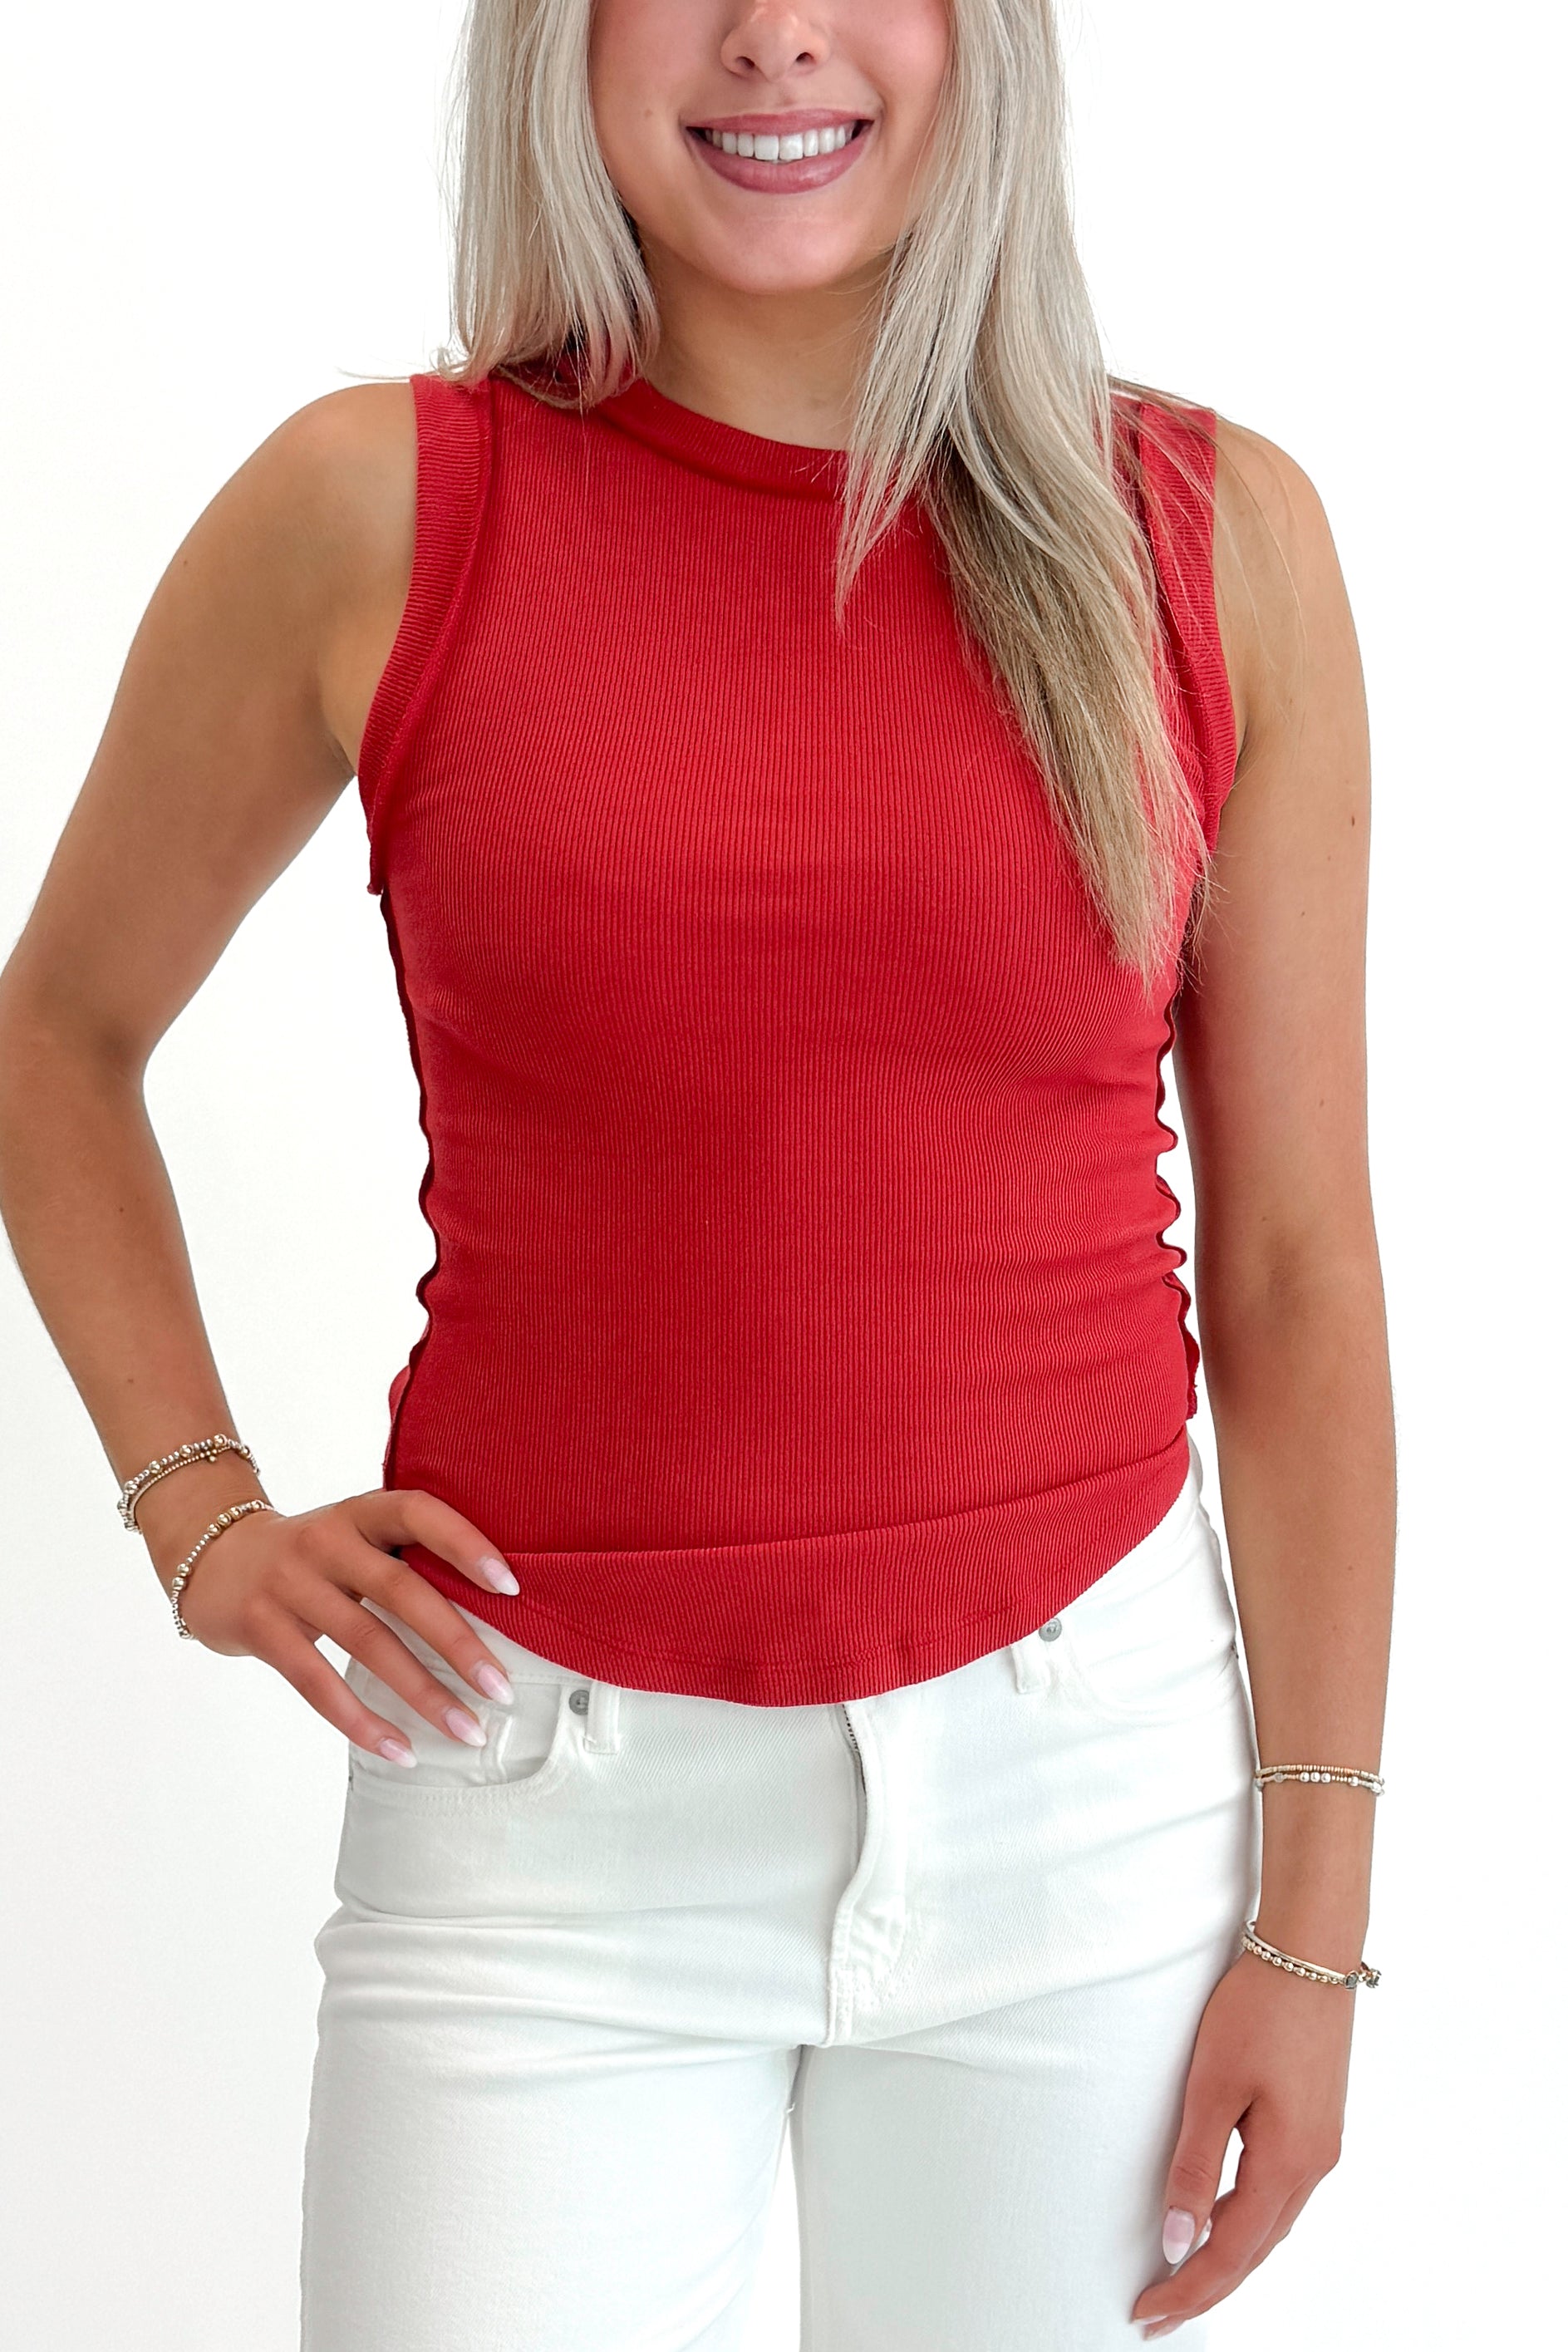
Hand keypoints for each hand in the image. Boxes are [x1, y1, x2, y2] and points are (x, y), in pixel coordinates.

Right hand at [162, 1486, 523, 1763]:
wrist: (210, 1555)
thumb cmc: (310, 1556)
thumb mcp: (352, 1537)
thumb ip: (402, 1560)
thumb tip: (492, 1614)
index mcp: (359, 1512)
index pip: (419, 1513)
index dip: (465, 1544)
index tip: (510, 1588)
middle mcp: (326, 1540)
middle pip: (400, 1590)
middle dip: (457, 1643)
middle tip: (500, 1688)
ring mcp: (288, 1582)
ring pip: (366, 1642)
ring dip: (421, 1693)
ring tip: (464, 1730)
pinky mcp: (259, 1625)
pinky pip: (317, 1681)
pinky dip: (361, 1720)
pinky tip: (398, 1749)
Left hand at [1132, 1945, 1355, 2337]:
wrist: (1311, 1953)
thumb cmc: (1259, 2010)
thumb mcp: (1213, 2088)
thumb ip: (1195, 2167)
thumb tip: (1179, 2241)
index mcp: (1288, 2163)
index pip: (1230, 2252)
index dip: (1189, 2289)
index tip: (1148, 2313)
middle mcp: (1313, 2166)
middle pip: (1255, 2251)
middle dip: (1207, 2287)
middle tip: (1159, 2314)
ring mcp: (1321, 2147)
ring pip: (1271, 2227)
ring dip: (1229, 2258)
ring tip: (1184, 2281)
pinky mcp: (1318, 2125)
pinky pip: (1280, 2196)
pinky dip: (1248, 2223)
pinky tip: (1223, 2222)